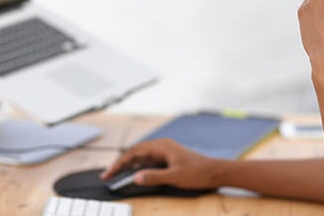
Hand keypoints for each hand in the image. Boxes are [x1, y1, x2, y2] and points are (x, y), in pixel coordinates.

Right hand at [100, 138, 219, 189]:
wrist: (216, 172)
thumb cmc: (198, 172)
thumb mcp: (175, 177)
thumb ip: (154, 177)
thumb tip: (135, 177)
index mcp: (161, 146)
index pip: (134, 152)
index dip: (119, 163)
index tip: (109, 173)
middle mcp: (161, 146)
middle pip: (135, 153)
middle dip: (120, 164)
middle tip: (107, 176)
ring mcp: (164, 152)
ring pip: (140, 157)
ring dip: (128, 165)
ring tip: (115, 175)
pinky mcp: (168, 159)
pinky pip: (148, 161)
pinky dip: (137, 167)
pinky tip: (133, 174)